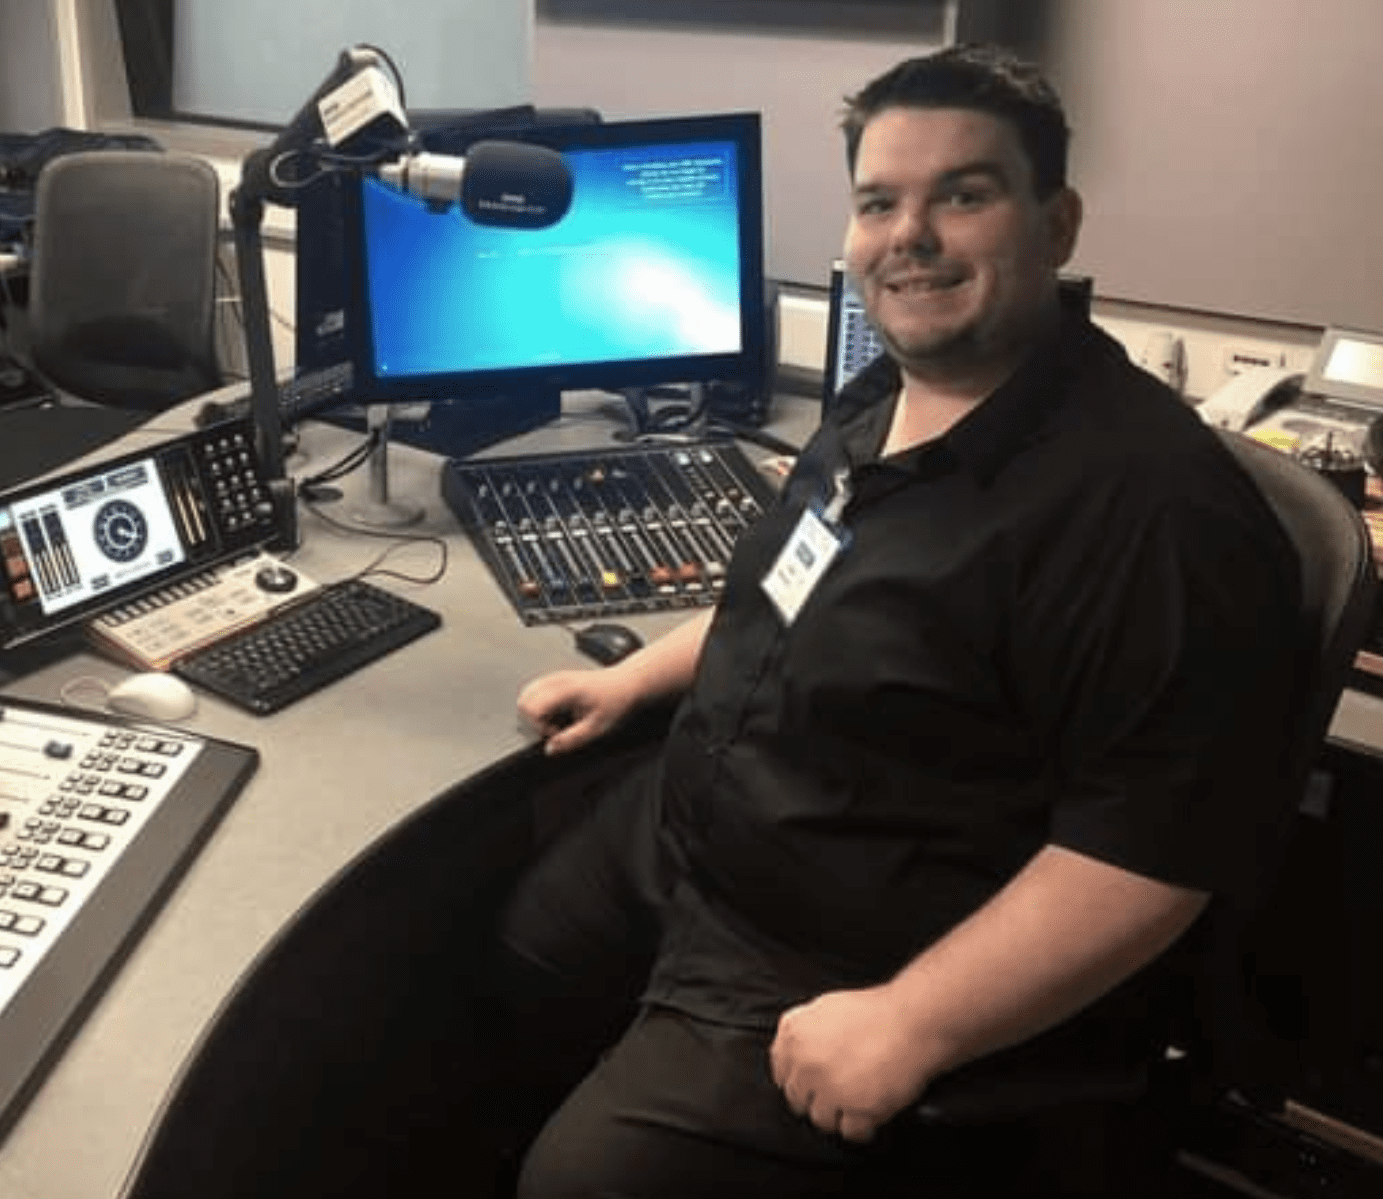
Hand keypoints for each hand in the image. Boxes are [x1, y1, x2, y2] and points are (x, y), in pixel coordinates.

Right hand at [517, 667, 639, 754]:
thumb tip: (550, 750)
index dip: (539, 727)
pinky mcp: (557, 678)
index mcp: (564, 691)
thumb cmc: (616, 702)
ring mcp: (555, 677)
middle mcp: (556, 680)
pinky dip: (539, 704)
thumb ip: (571, 740)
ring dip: (535, 712)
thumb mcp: (596, 728)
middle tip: (556, 729)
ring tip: (557, 720)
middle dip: (533, 721)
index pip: (530, 708)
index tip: (557, 733)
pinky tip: (557, 712)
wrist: (627, 683)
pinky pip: (535, 690)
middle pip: (523, 701)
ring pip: (526, 695)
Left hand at [768, 985, 935, 1142]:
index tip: (811, 1085)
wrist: (914, 1020)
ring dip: (839, 1115)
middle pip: (799, 1100)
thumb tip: (792, 1055)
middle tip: (839, 1094)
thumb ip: (803, 1031)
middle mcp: (807, 1062)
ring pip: (822, 1120)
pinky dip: (862, 1127)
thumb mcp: (826, 1008)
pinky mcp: (857, 1107)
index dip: (799, 1081)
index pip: (782, 1073)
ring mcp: (831, 1087)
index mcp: (795, 1034)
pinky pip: (851, 1132)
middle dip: (818, 1099)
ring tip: (858, 1102)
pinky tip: (872, 1114)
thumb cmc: (877, 1011)